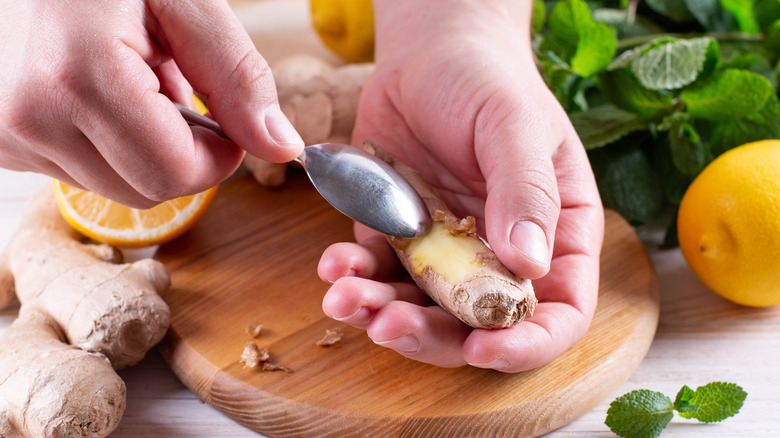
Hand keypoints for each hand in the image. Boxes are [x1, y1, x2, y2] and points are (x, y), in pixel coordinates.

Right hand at [0, 0, 302, 207]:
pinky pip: (82, 174)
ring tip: (133, 80)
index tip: (224, 120)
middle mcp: (30, 116)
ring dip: (146, 146)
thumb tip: (281, 147)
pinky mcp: (1, 142)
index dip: (217, 155)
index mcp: (78, 76)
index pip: (174, 173)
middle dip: (183, 151)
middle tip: (177, 88)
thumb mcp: (183, 0)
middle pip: (149, 191)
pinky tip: (101, 93)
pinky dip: (109, 144)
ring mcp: (7, 134)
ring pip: (118, 188)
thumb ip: (236, 75)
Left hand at [317, 1, 603, 371]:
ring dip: (379, 313)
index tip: (482, 347)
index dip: (525, 342)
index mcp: (553, 235)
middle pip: (476, 323)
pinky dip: (353, 277)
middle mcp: (500, 253)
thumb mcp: (515, 125)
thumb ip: (527, 191)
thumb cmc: (487, 79)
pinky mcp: (398, 236)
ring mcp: (446, 250)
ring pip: (419, 307)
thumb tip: (531, 264)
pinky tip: (334, 266)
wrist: (428, 51)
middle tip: (388, 326)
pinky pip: (376, 272)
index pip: (558, 311)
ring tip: (344, 297)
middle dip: (431, 336)